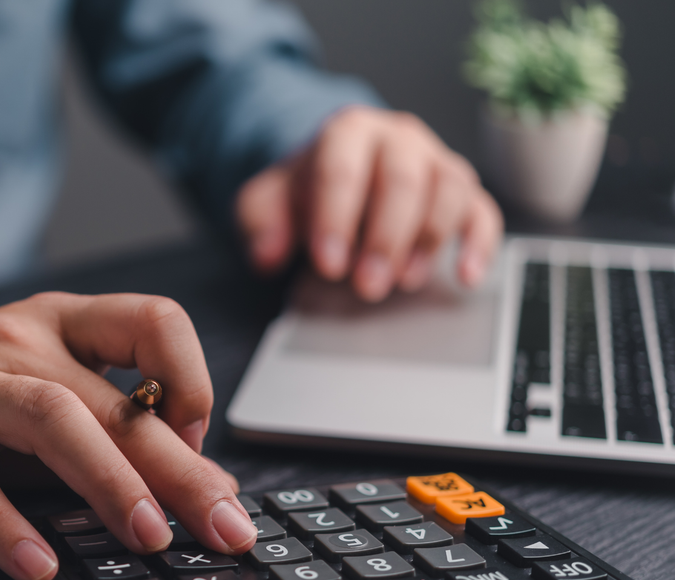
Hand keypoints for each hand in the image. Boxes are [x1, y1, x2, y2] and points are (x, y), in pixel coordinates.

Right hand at [0, 294, 253, 579]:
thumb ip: (111, 430)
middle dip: (177, 466)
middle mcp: (14, 343)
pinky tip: (39, 564)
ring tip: (148, 537)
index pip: (151, 322)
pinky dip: (6, 526)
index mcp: (58, 324)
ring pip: (47, 420)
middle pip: (109, 398)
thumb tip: (203, 485)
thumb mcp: (39, 389)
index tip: (200, 443)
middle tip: (223, 524)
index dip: (191, 380)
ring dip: (108, 481)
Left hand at [237, 106, 502, 301]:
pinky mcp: (462, 192)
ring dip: (429, 240)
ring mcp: (435, 162)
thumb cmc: (307, 191)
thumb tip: (266, 255)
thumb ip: (259, 223)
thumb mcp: (267, 201)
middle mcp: (398, 139)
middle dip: (385, 238)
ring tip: (404, 281)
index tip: (328, 264)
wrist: (338, 175)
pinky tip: (466, 276)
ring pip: (448, 189)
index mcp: (347, 132)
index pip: (343, 169)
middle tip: (366, 285)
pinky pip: (482, 211)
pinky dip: (479, 244)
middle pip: (401, 179)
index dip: (336, 218)